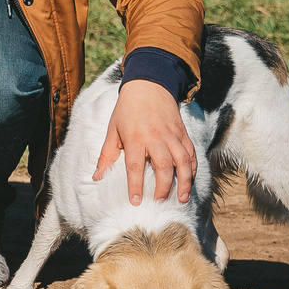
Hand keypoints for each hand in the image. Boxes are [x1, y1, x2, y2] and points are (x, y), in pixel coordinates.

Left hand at [94, 78, 193, 205]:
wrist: (149, 85)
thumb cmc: (127, 110)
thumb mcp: (113, 130)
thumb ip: (106, 155)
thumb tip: (97, 178)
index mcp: (135, 138)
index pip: (135, 166)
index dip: (135, 185)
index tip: (136, 202)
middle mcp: (156, 137)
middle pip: (163, 166)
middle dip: (163, 187)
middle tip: (159, 202)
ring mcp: (172, 135)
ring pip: (182, 161)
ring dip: (184, 182)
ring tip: (182, 198)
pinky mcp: (183, 133)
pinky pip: (191, 153)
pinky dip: (192, 169)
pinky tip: (189, 181)